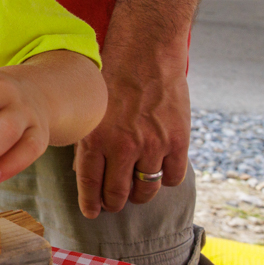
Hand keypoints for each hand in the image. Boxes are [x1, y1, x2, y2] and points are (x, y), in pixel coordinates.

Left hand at [74, 29, 189, 218]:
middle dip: (113, 203)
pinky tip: (159, 173)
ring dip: (139, 195)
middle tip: (112, 204)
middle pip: (118, 193)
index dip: (90, 203)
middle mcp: (123, 146)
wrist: (146, 51)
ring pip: (147, 189)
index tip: (91, 212)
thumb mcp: (89, 107)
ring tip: (135, 192)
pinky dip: (166, 180)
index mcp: (95, 137)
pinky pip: (173, 177)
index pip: (90, 184)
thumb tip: (85, 170)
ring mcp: (153, 145)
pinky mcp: (178, 140)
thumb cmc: (111, 76)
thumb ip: (89, 138)